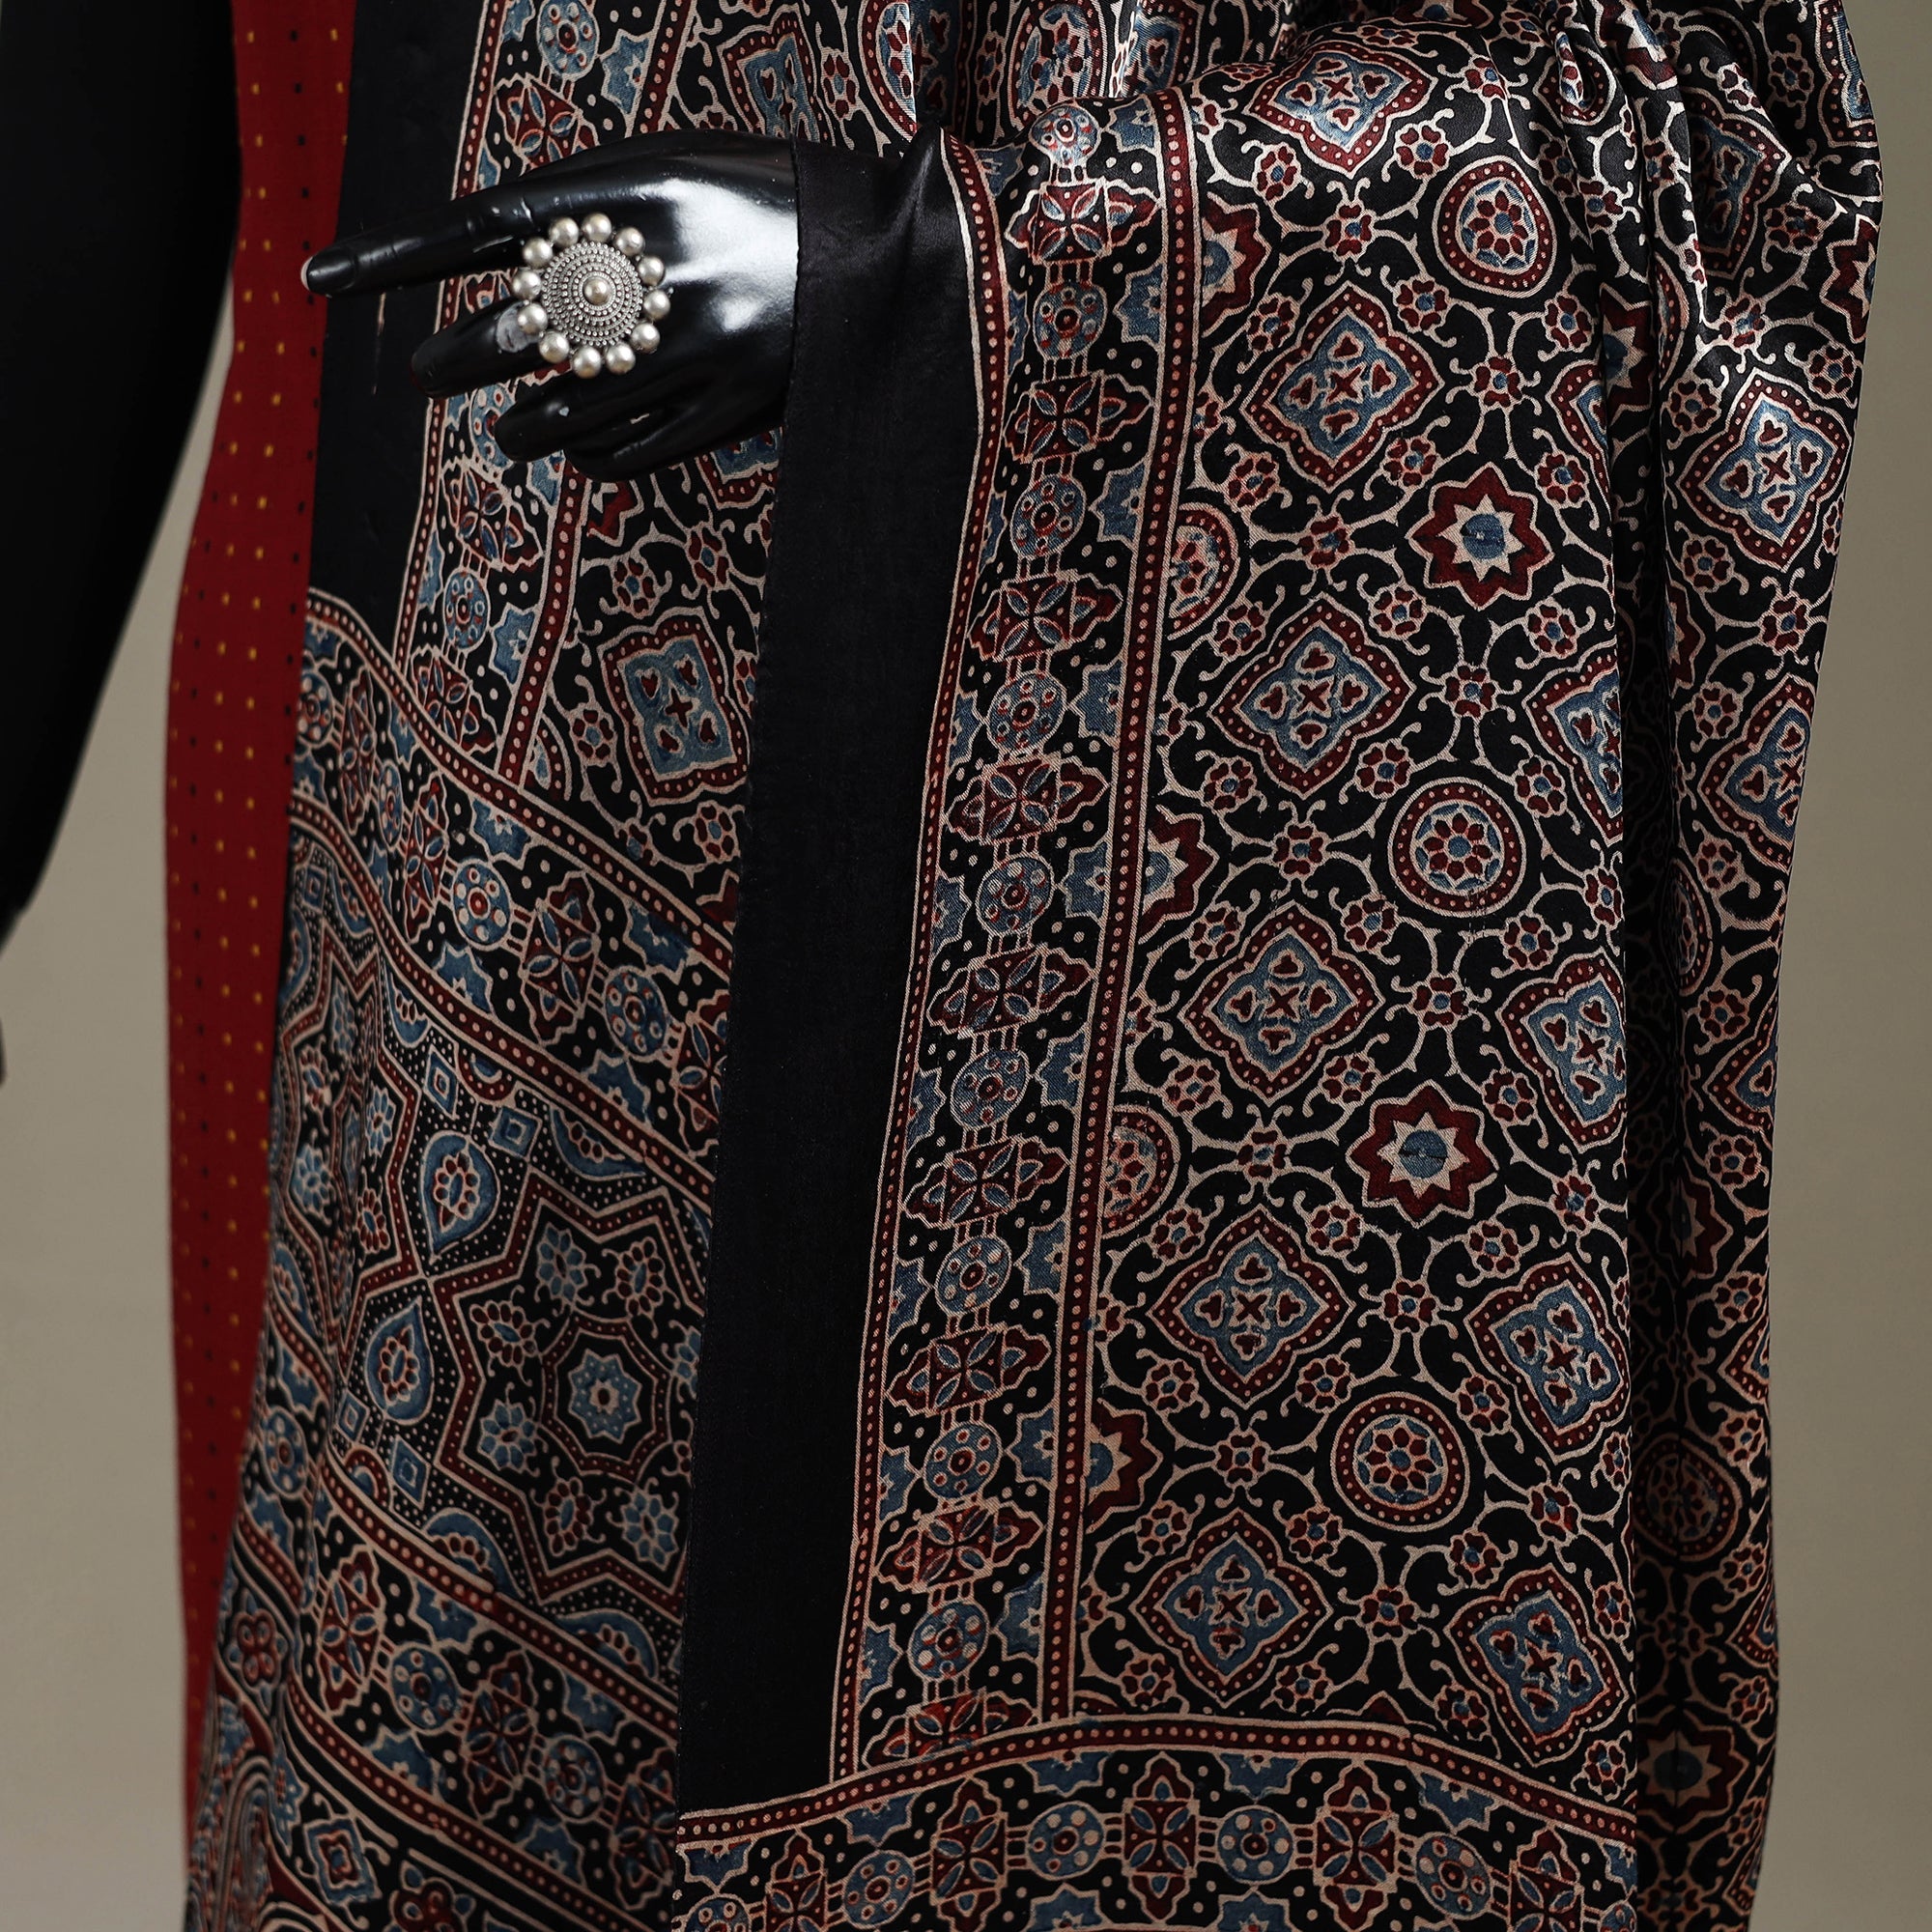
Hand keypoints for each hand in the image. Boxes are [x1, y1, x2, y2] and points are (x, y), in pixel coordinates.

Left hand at [304, 134, 796, 480]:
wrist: (898, 259)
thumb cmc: (770, 201)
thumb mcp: (679, 168)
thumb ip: (594, 207)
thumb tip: (503, 260)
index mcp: (643, 188)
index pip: (486, 224)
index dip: (396, 254)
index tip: (320, 279)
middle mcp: (664, 268)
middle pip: (517, 329)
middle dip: (457, 360)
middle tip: (428, 372)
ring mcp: (701, 346)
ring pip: (565, 408)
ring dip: (516, 426)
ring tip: (503, 428)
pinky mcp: (734, 408)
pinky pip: (629, 450)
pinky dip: (585, 456)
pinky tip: (568, 451)